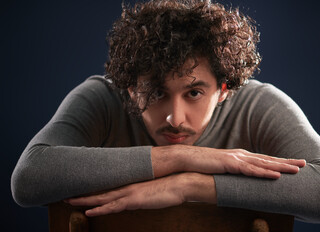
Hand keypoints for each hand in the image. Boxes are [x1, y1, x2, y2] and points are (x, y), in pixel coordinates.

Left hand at [65, 173, 214, 216]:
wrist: (180, 182)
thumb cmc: (168, 187)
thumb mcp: (151, 191)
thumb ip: (141, 194)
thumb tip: (135, 198)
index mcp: (130, 185)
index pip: (107, 188)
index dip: (93, 191)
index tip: (81, 191)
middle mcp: (126, 187)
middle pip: (100, 192)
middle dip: (82, 194)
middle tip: (66, 194)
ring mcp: (129, 193)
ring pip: (102, 198)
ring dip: (85, 200)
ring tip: (69, 200)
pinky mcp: (134, 200)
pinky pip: (113, 206)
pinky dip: (100, 209)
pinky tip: (89, 211)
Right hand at [152, 145, 305, 178]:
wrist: (188, 159)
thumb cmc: (204, 165)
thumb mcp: (222, 169)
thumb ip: (234, 172)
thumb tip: (242, 180)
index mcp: (241, 156)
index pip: (264, 159)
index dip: (279, 161)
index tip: (293, 164)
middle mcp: (241, 155)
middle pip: (268, 159)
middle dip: (287, 161)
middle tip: (304, 164)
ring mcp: (236, 158)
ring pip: (263, 163)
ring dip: (281, 166)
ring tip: (297, 170)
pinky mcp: (230, 164)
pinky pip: (250, 170)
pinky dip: (264, 172)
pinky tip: (276, 175)